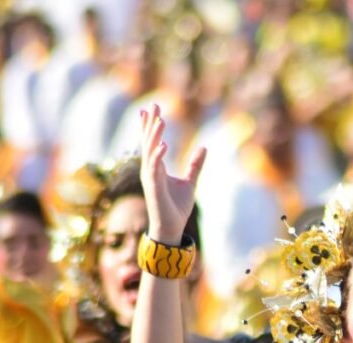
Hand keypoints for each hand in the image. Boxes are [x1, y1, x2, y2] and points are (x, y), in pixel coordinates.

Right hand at [138, 104, 205, 242]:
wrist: (172, 227)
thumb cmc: (177, 207)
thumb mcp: (190, 182)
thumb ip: (195, 165)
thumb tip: (203, 148)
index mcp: (157, 168)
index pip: (152, 142)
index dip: (151, 126)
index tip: (152, 109)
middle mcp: (150, 170)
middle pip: (148, 142)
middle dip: (150, 124)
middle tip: (153, 106)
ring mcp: (150, 178)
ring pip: (150, 151)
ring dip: (154, 135)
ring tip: (160, 119)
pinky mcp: (154, 187)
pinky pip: (155, 168)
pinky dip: (158, 156)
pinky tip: (164, 145)